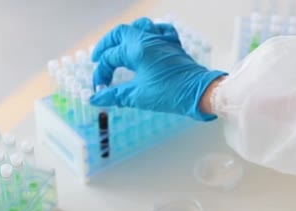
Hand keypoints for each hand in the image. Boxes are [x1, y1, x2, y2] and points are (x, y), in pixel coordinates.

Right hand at [90, 17, 226, 120]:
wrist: (199, 92)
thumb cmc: (170, 93)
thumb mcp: (138, 96)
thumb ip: (114, 95)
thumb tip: (95, 99)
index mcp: (137, 49)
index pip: (110, 57)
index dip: (101, 73)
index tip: (100, 89)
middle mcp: (148, 39)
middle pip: (120, 33)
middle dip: (106, 45)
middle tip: (98, 58)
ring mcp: (162, 39)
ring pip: (140, 26)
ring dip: (126, 35)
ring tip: (119, 47)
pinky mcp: (173, 45)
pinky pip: (160, 30)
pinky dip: (150, 33)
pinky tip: (147, 42)